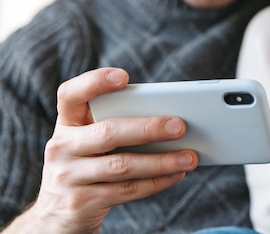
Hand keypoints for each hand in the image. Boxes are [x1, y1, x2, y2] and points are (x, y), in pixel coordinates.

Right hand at [3, 68, 198, 233]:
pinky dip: (156, 182)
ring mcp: (68, 177)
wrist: (56, 216)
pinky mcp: (81, 203)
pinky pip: (126, 190)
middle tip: (180, 126)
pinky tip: (176, 174)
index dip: (94, 83)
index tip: (123, 76)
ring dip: (161, 161)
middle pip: (107, 133)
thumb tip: (169, 120)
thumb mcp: (90, 141)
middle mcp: (62, 147)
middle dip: (148, 129)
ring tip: (189, 157)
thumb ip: (118, 124)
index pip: (71, 94)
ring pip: (122, 166)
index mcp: (67, 122)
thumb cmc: (88, 164)